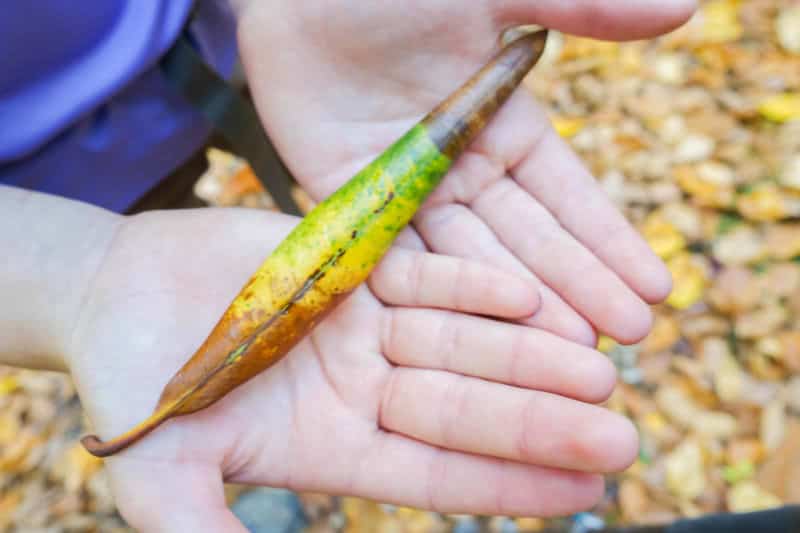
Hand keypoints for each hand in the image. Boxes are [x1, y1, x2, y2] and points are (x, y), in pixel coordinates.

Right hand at [71, 207, 630, 530]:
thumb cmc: (132, 386)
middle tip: (623, 433)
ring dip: (529, 352)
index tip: (586, 492)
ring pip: (463, 339)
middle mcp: (365, 387)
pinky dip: (472, 284)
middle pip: (468, 407)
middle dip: (542, 422)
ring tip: (600, 366)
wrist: (114, 293)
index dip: (510, 484)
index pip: (439, 476)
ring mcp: (366, 325)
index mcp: (335, 446)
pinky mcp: (356, 265)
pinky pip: (426, 275)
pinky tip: (529, 294)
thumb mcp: (165, 475)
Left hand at [235, 0, 694, 345]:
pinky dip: (440, 296)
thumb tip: (685, 10)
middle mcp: (463, 171)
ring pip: (473, 261)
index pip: (568, 198)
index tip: (653, 287)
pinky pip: (402, 258)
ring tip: (569, 351)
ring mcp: (411, 194)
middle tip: (626, 340)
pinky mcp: (357, 206)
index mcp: (504, 127)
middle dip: (579, 289)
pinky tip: (479, 336)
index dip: (610, 243)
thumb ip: (581, 9)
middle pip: (528, 241)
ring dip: (520, 308)